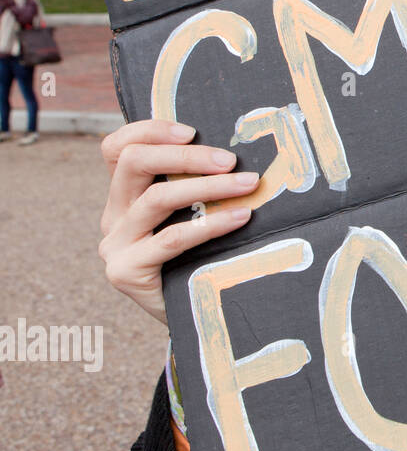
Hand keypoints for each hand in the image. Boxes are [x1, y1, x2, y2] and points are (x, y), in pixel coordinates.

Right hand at [98, 119, 260, 324]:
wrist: (195, 320)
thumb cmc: (203, 259)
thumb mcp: (194, 216)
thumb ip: (197, 187)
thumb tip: (239, 151)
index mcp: (124, 196)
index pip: (117, 148)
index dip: (150, 131)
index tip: (193, 131)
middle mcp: (112, 216)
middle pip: (134, 163)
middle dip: (187, 156)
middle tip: (231, 160)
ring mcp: (114, 245)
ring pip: (156, 198)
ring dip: (209, 187)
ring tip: (249, 184)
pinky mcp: (125, 272)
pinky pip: (171, 238)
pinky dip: (210, 224)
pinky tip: (241, 217)